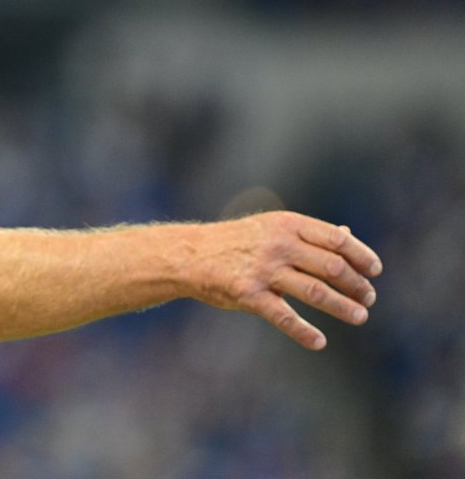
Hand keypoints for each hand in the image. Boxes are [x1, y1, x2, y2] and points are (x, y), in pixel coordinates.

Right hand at [187, 211, 382, 349]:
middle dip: (356, 284)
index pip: (336, 239)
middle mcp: (278, 245)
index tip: (374, 272)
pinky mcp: (248, 295)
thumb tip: (348, 235)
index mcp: (287, 225)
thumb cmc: (237, 241)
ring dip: (343, 307)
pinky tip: (319, 342)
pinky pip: (283, 317)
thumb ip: (308, 234)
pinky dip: (304, 332)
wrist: (191, 254)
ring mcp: (263, 270)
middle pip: (331, 266)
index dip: (361, 255)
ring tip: (359, 316)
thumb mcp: (271, 228)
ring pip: (315, 291)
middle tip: (368, 298)